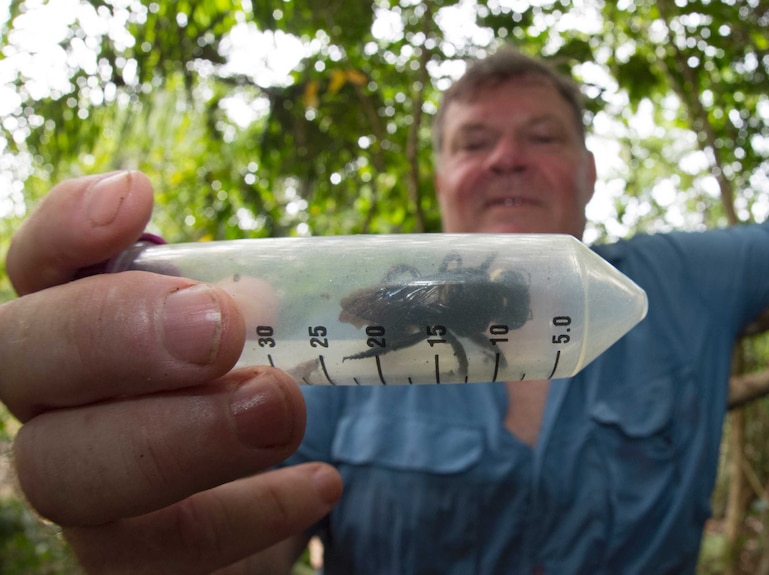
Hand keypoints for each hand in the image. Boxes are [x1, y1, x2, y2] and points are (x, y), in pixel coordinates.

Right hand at [0, 172, 341, 573]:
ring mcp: (85, 490)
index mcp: (84, 332)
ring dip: (177, 435)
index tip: (139, 197)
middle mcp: (59, 405)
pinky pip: (161, 556)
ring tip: (279, 408)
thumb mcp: (262, 339)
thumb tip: (254, 294)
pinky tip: (321, 483)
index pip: (37, 271)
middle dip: (113, 334)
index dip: (65, 231)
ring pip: (65, 472)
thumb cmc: (252, 396)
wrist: (264, 504)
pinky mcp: (131, 562)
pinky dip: (249, 513)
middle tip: (219, 326)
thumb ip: (251, 307)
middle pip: (17, 363)